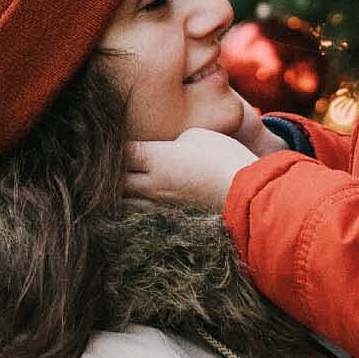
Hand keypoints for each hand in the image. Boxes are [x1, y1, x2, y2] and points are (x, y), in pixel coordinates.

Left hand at [124, 127, 277, 210]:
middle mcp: (151, 184)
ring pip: (122, 201)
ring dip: (118, 192)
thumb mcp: (197, 136)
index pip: (119, 151)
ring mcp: (159, 206)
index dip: (113, 145)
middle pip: (112, 180)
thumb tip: (163, 149)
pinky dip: (131, 208)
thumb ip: (171, 141)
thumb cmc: (225, 160)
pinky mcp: (168, 221)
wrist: (249, 196)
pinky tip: (135, 202)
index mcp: (156, 159)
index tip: (113, 140)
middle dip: (109, 171)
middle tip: (110, 162)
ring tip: (118, 182)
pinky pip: (138, 215)